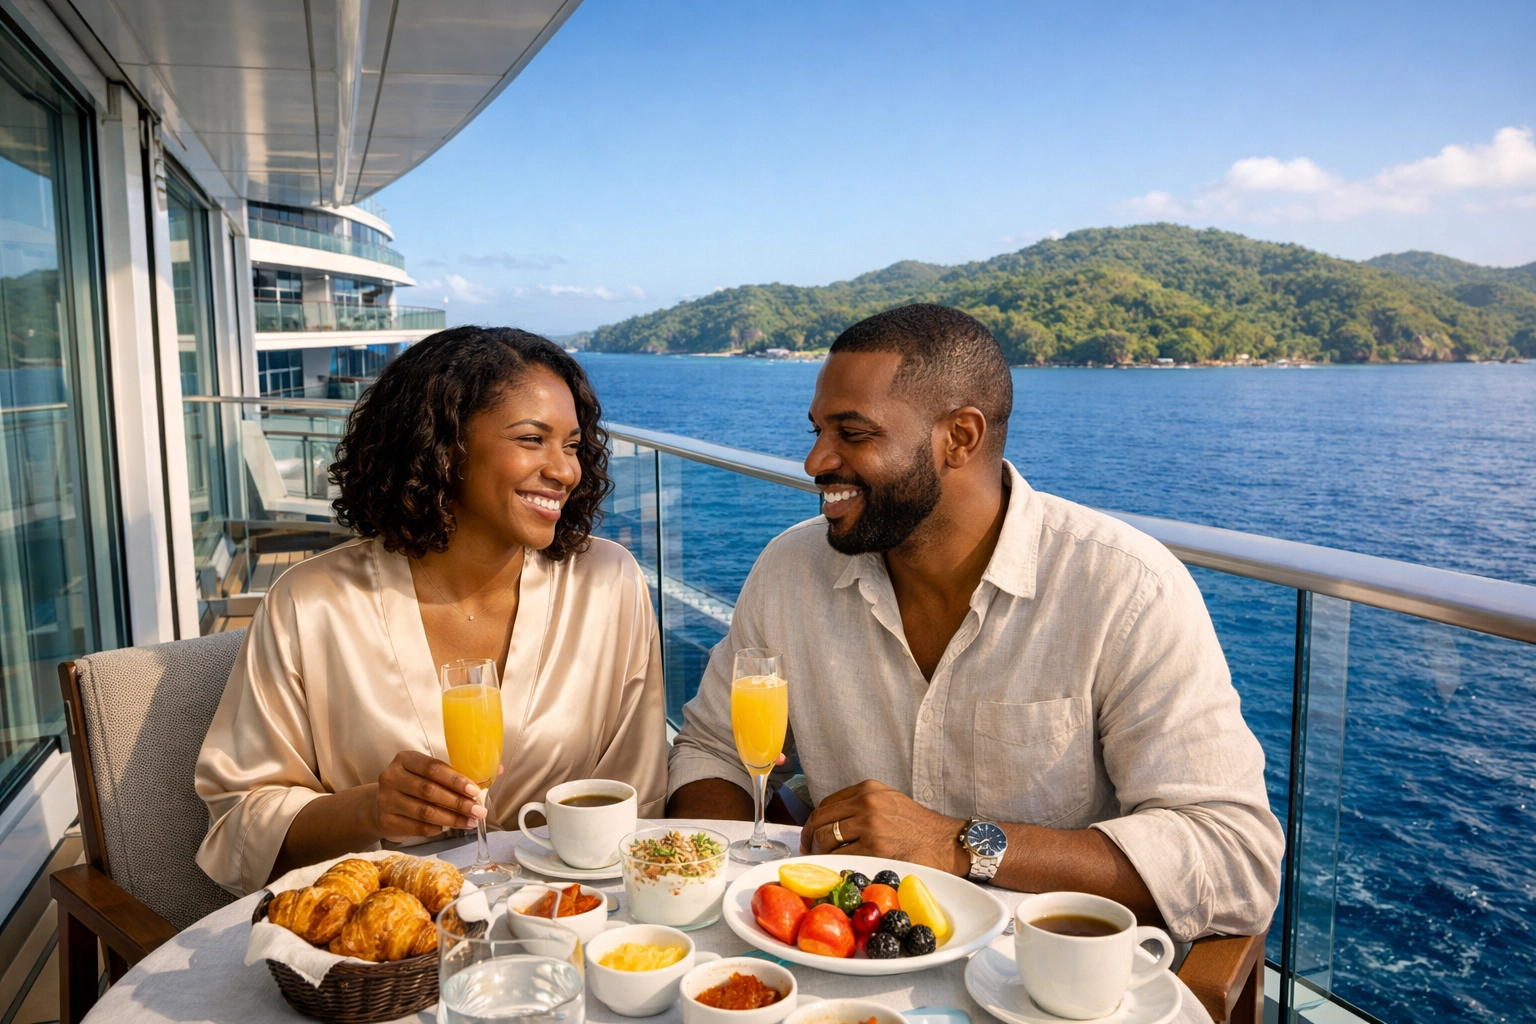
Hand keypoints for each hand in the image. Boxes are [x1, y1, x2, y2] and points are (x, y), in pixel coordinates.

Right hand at [372, 751, 488, 839]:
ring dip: (452, 819)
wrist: (380, 805)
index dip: (456, 780)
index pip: (433, 768)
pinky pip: (417, 828)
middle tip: (478, 810)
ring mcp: (386, 799)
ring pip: (424, 812)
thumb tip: (499, 770)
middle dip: (458, 803)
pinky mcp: (385, 821)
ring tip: (470, 822)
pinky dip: (436, 829)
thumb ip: (459, 772)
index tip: (475, 791)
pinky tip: (447, 828)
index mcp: (405, 759)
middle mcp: (392, 777)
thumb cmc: (414, 786)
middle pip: (430, 791)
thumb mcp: (430, 774)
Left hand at [800, 780, 967, 874]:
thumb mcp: (889, 801)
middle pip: (821, 820)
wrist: (947, 843)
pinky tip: (837, 870)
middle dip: (810, 838)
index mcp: (868, 789)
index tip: (810, 835)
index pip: (827, 803)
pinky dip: (834, 864)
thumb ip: (862, 804)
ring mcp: (870, 826)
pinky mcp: (874, 849)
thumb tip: (831, 821)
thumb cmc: (919, 827)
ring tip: (824, 862)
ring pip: (826, 838)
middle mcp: (867, 802)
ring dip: (820, 853)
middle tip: (808, 851)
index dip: (813, 822)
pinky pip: (841, 857)